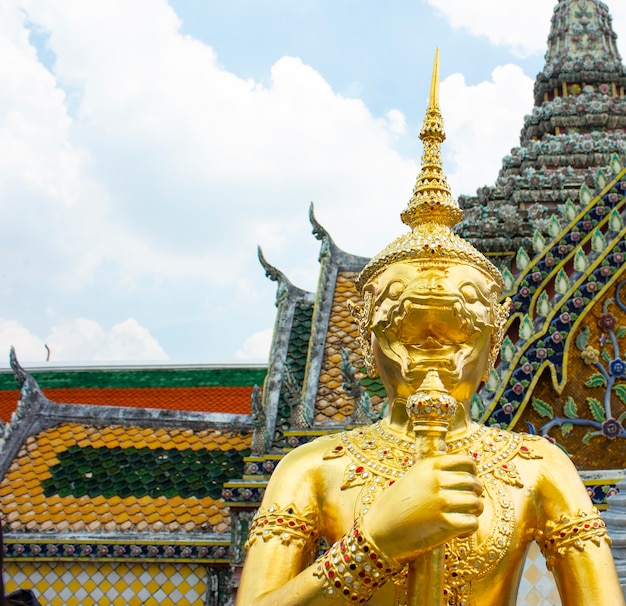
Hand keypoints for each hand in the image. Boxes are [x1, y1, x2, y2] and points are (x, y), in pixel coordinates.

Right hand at [362, 454, 482, 563]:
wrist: (379, 531)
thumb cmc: (394, 507)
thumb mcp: (412, 479)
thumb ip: (434, 475)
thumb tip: (465, 478)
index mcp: (428, 466)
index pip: (466, 461)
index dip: (473, 473)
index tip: (469, 483)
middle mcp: (436, 479)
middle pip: (473, 483)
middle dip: (475, 495)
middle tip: (467, 506)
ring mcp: (440, 501)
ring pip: (476, 502)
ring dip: (475, 512)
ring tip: (463, 519)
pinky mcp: (444, 523)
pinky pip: (472, 522)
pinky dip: (470, 529)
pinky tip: (459, 534)